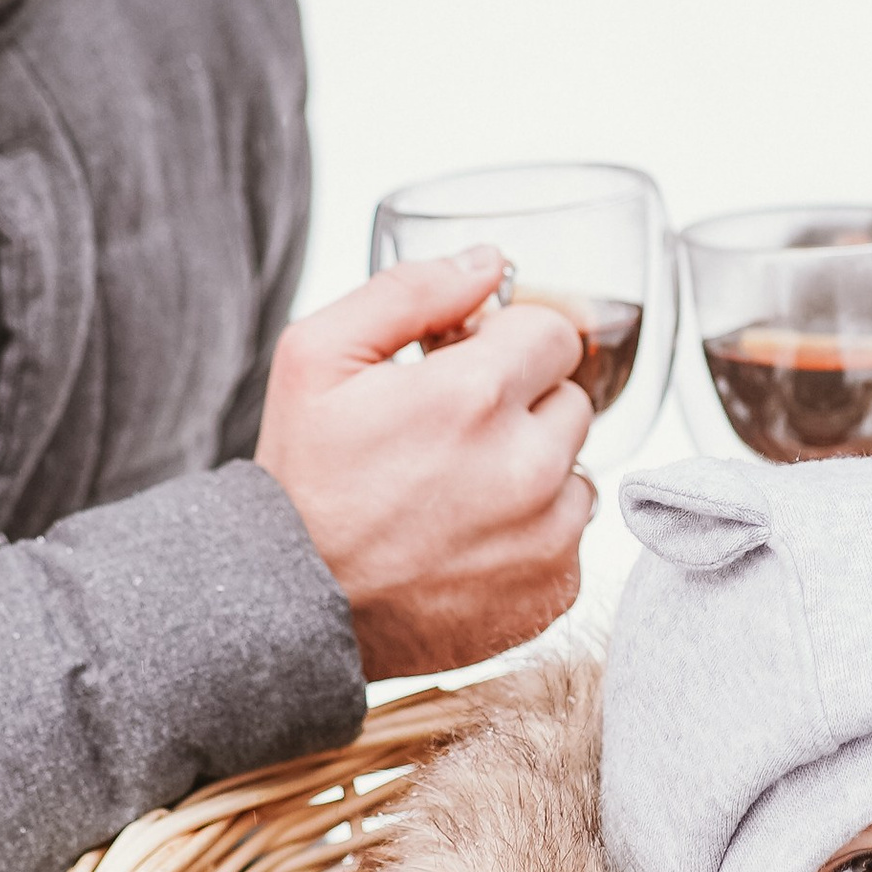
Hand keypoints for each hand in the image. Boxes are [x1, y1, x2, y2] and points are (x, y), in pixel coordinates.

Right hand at [256, 251, 594, 678]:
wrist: (295, 608)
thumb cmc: (303, 483)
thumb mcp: (317, 358)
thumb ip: (410, 291)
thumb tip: (488, 263)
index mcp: (474, 397)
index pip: (554, 332)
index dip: (507, 343)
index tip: (467, 368)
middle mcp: (526, 467)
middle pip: (571, 398)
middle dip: (521, 404)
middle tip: (452, 434)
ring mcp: (546, 534)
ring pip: (576, 468)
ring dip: (533, 469)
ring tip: (459, 490)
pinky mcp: (553, 589)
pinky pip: (570, 534)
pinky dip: (533, 531)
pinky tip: (471, 537)